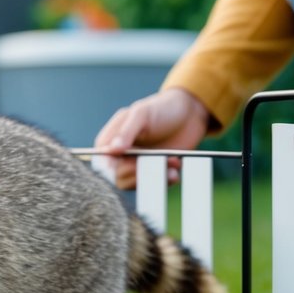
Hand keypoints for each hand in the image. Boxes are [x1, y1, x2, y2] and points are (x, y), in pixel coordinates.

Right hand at [93, 88, 210, 188]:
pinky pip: (155, 184)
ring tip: (173, 163)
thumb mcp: (141, 114)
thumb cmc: (160, 108)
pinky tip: (176, 168)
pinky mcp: (154, 171)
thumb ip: (126, 131)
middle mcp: (120, 156)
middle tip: (161, 161)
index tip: (135, 166)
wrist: (188, 113)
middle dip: (141, 172)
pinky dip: (165, 179)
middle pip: (120, 177)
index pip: (105, 164)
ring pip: (138, 183)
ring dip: (155, 176)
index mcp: (110, 141)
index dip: (116, 170)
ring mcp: (137, 165)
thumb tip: (112, 150)